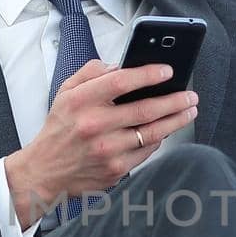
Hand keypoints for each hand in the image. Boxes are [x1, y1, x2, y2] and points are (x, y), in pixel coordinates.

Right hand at [4, 60, 198, 226]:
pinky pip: (147, 151)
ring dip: (176, 120)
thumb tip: (121, 65)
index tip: (167, 70)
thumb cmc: (59, 130)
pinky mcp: (115, 169)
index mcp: (81, 102)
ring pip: (152, 132)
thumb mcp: (66, 93)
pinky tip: (166, 130)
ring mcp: (107, 150)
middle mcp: (95, 126)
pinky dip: (159, 139)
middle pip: (145, 109)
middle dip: (175, 100)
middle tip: (190, 95)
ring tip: (189, 110)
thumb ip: (91, 73)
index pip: (121, 81)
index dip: (148, 74)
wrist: (45, 171)